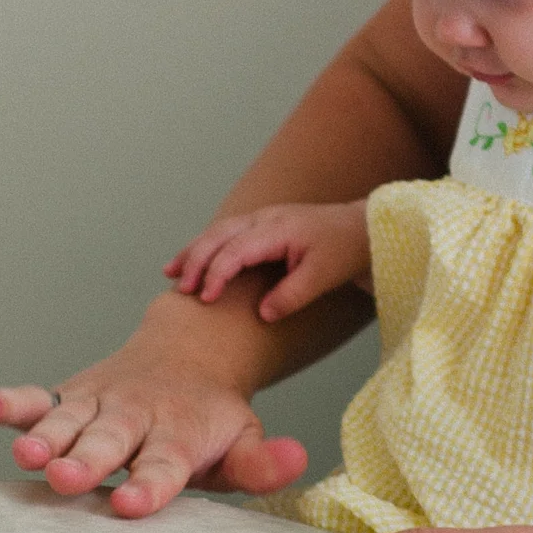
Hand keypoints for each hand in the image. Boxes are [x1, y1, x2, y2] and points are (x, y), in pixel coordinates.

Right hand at [0, 336, 308, 518]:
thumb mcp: (242, 437)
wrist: (190, 352)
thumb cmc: (209, 416)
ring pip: (67, 421)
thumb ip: (261, 459)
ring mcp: (97, 404)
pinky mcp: (69, 395)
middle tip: (68, 479)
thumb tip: (296, 459)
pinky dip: (7, 401)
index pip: (166, 465)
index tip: (131, 505)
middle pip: (109, 442)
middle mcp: (134, 418)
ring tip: (24, 452)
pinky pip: (35, 398)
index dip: (150, 485)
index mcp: (179, 435)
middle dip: (87, 461)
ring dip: (44, 436)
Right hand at [162, 201, 371, 323]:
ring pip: (218, 231)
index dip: (218, 273)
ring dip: (193, 251)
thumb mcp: (324, 276)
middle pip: (219, 235)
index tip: (206, 298)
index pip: (237, 249)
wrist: (362, 229)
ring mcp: (261, 219)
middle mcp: (264, 218)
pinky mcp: (260, 226)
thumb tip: (263, 314)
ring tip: (170, 273)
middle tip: (181, 289)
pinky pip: (225, 234)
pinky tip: (190, 262)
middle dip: (196, 261)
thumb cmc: (344, 250)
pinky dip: (205, 247)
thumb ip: (293, 295)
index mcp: (278, 228)